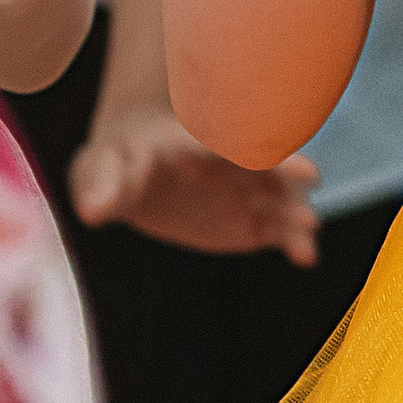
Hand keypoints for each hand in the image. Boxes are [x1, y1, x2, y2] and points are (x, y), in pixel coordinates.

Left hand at [69, 98, 320, 263]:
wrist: (132, 168)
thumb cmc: (116, 161)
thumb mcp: (100, 168)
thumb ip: (101, 187)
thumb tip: (92, 211)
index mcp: (198, 145)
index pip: (233, 146)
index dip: (260, 152)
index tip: (287, 159)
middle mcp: (231, 165)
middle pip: (267, 169)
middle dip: (288, 177)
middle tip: (311, 185)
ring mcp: (243, 193)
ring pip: (278, 202)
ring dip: (294, 217)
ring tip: (305, 244)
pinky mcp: (247, 221)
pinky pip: (275, 231)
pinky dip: (291, 242)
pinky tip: (304, 258)